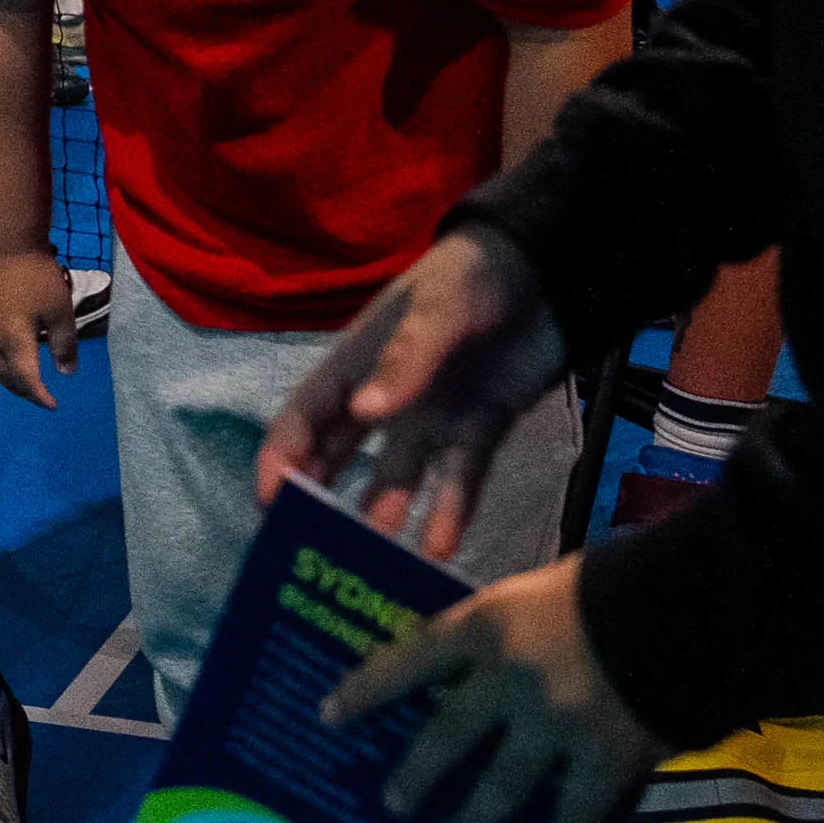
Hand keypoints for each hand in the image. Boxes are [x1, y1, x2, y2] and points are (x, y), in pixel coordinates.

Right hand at [0, 244, 82, 407]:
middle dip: (24, 392)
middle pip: (7, 378)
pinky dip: (2, 363)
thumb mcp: (60, 313)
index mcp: (15, 342)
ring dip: (11, 379)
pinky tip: (13, 357)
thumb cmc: (38, 278)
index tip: (53, 405)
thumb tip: (67, 373)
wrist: (8, 245)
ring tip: (27, 383)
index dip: (40, 396)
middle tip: (41, 398)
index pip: (27, 380)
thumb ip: (64, 345)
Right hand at [256, 227, 572, 561]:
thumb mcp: (439, 306)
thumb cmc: (477, 273)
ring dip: (387, 512)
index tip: (272, 504)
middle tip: (313, 549)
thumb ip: (405, 358)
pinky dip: (450, 510)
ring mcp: (434, 416)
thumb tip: (362, 412)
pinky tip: (441, 547)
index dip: (283, 458)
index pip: (306, 417)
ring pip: (400, 476)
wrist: (551, 268)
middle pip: (342, 455)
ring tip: (380, 554)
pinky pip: (461, 477)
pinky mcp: (481, 429)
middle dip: (322, 499)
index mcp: (360, 362)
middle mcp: (389, 397)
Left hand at [323, 557, 663, 822]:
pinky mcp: (603, 760)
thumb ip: (512, 634)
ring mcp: (552, 725)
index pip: (409, 659)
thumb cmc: (619, 583)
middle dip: (416, 775)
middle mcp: (506, 679)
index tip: (328, 715)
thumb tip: (482, 677)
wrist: (693, 601)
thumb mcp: (545, 592)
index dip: (366, 689)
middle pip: (446, 737)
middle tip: (394, 805)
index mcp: (487, 625)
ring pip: (500, 786)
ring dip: (474, 819)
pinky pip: (573, 818)